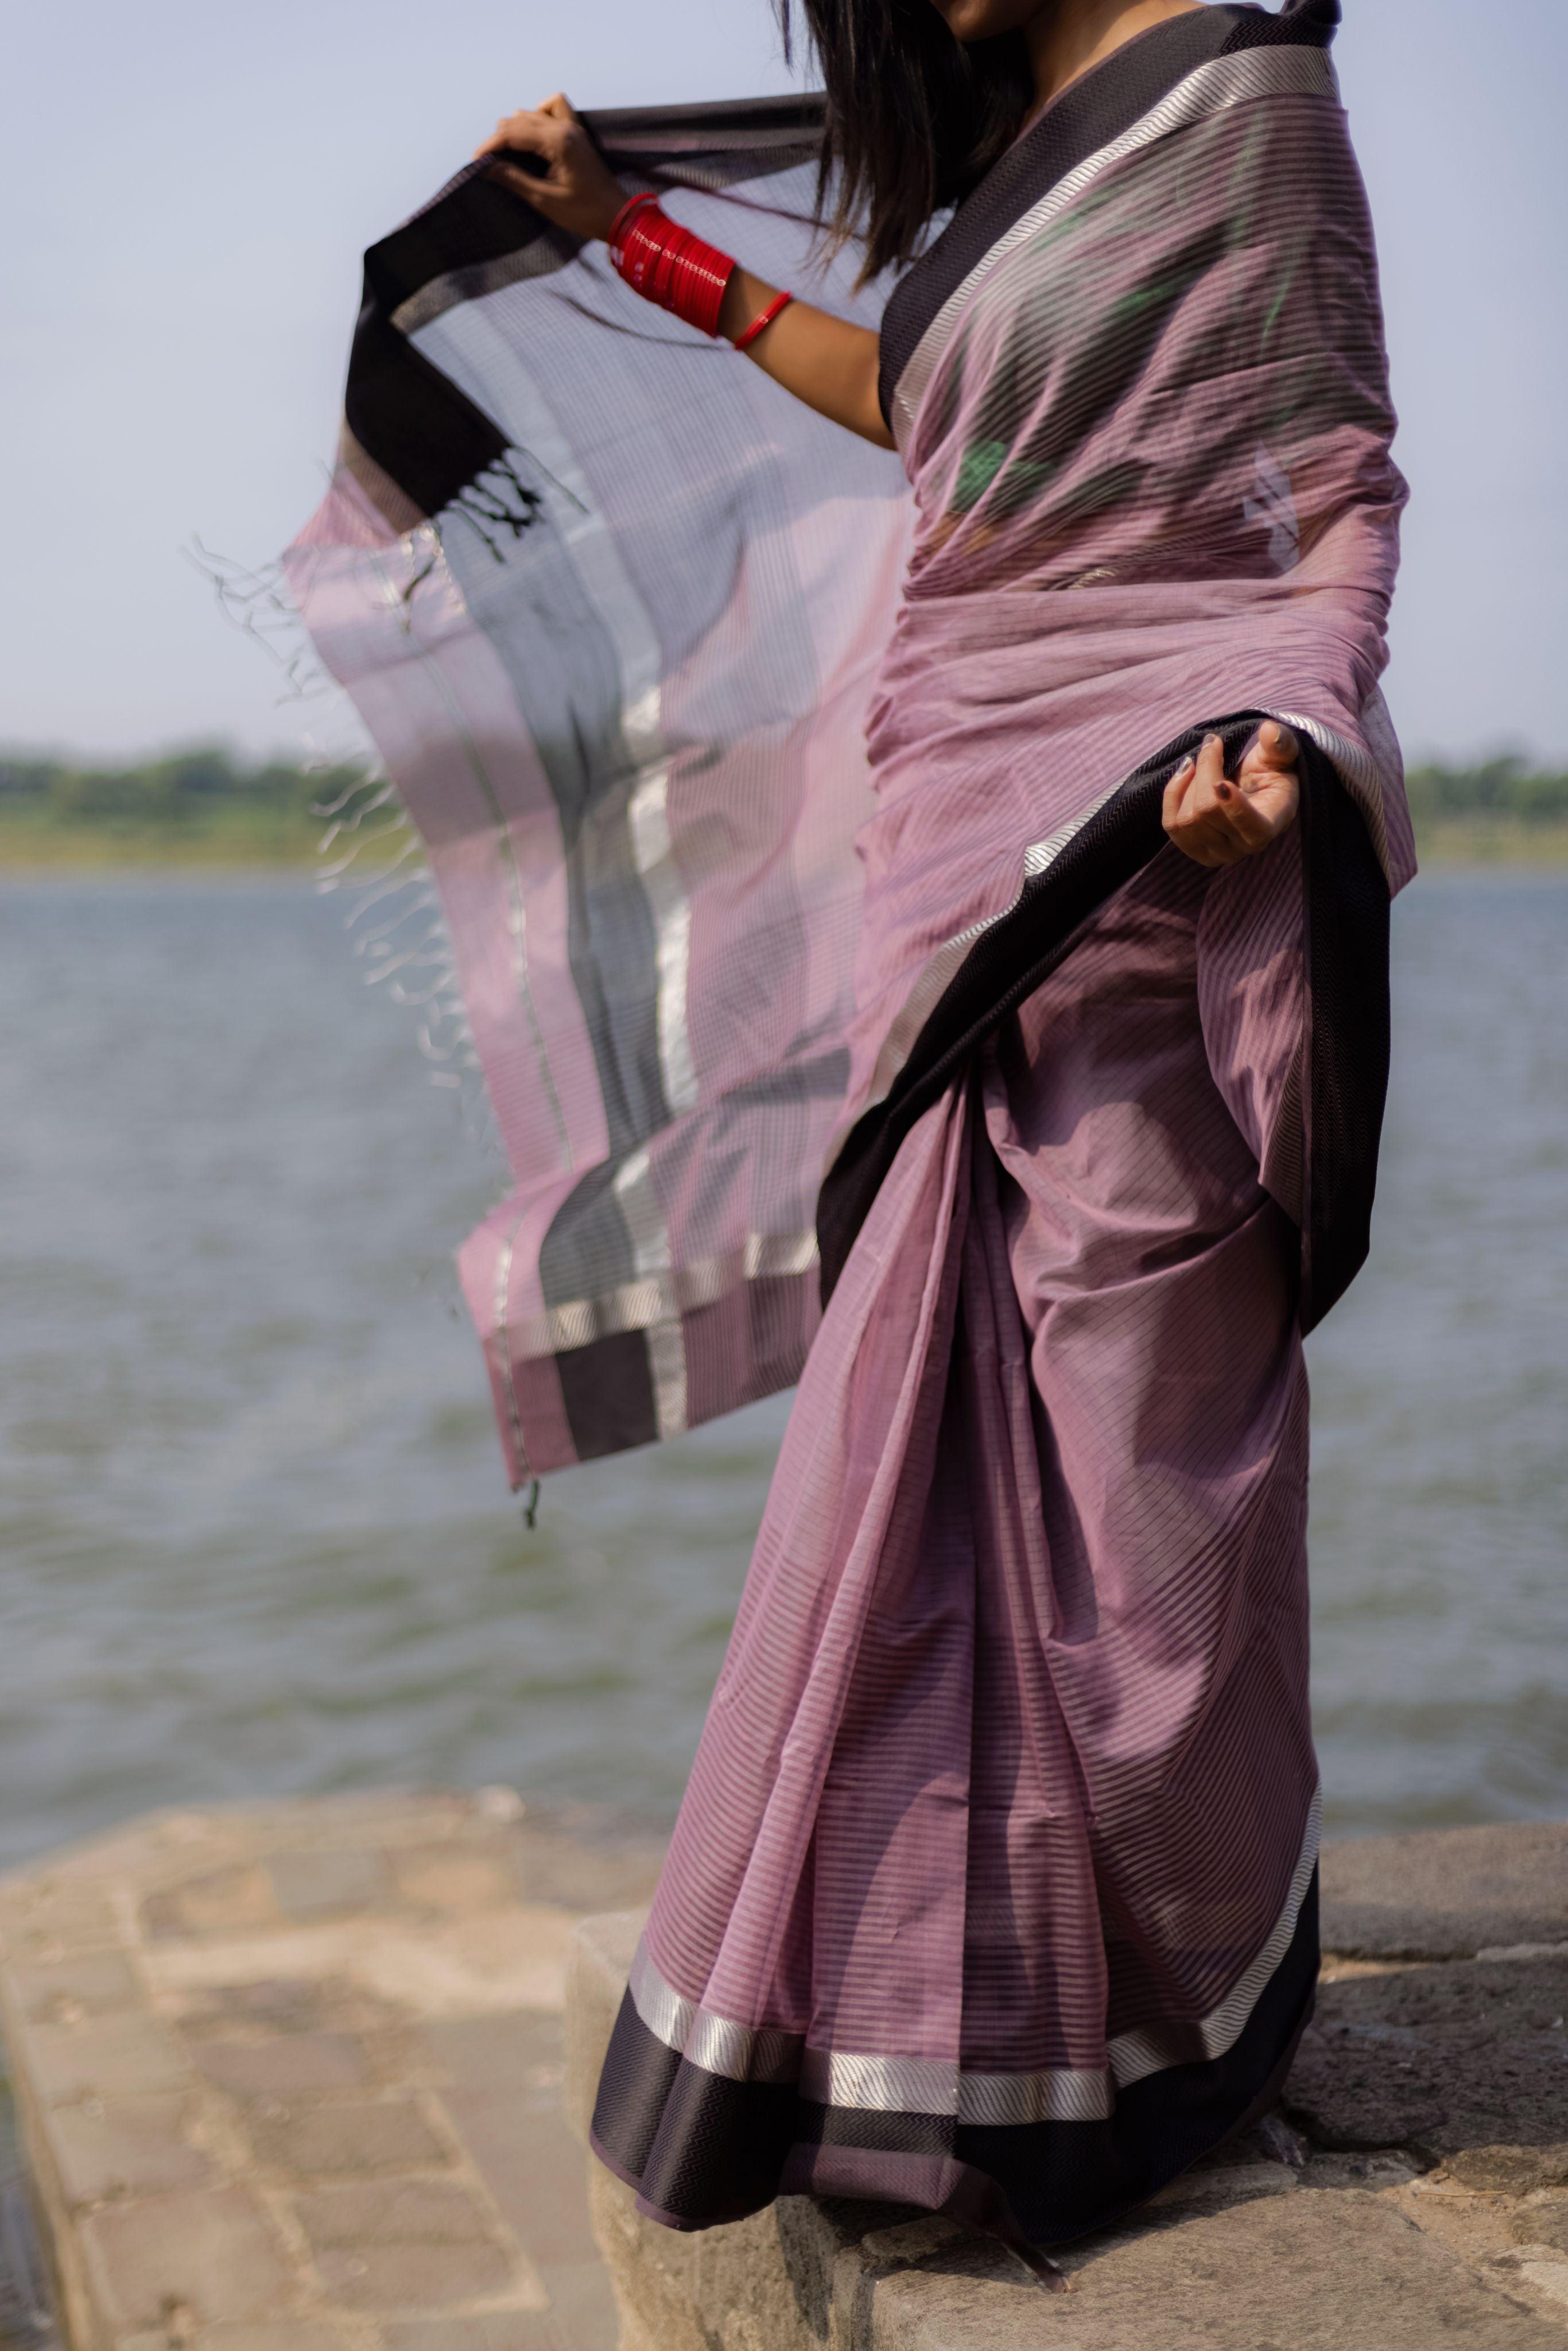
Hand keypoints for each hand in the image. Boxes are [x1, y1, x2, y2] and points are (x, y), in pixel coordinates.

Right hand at [474, 94, 625, 243]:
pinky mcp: (578, 133)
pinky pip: (555, 107)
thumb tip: (486, 168)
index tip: (475, 161)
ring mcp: (573, 127)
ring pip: (532, 113)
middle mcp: (565, 127)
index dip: (490, 146)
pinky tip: (533, 134)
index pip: (512, 133)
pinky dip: (539, 115)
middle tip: (488, 163)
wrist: (618, 217)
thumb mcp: (545, 200)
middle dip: (499, 139)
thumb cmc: (585, 213)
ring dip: (515, 129)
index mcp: (558, 141)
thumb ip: (514, 179)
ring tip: (506, 154)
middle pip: (518, 120)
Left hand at [1162, 721, 1300, 867]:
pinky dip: (1172, 793)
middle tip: (1212, 744)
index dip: (1233, 805)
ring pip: (1186, 819)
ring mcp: (1216, 854)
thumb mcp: (1280, 757)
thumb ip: (1280, 744)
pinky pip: (1171, 824)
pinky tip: (1185, 773)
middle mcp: (1242, 848)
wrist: (1252, 792)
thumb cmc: (1271, 773)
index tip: (1222, 781)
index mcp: (1269, 827)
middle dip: (1206, 771)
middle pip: (1208, 812)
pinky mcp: (1193, 849)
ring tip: (1198, 761)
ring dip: (1188, 782)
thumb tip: (1269, 729)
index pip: (1251, 827)